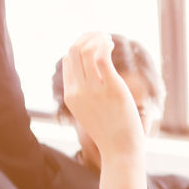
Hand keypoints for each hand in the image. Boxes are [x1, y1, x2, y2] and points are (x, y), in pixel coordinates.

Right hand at [62, 32, 144, 162]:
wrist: (120, 151)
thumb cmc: (110, 134)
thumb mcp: (91, 114)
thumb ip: (88, 96)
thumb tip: (95, 81)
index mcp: (70, 97)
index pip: (68, 61)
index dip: (80, 48)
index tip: (95, 46)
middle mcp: (78, 91)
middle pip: (73, 51)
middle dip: (86, 37)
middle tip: (102, 37)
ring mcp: (93, 89)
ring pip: (86, 50)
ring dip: (96, 38)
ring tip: (108, 39)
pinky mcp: (111, 88)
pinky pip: (101, 55)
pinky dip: (105, 44)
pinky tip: (112, 44)